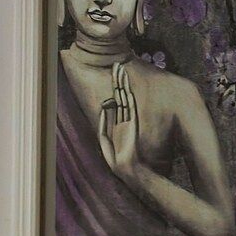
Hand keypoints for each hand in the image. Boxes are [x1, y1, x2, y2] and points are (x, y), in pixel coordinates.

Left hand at [98, 61, 139, 178]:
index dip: (116, 87)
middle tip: (118, 65)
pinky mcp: (132, 126)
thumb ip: (104, 123)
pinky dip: (128, 99)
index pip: (117, 100)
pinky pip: (129, 109)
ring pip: (125, 98)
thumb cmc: (118, 159)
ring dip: (122, 84)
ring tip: (120, 69)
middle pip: (121, 95)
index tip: (116, 74)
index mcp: (119, 122)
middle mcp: (125, 118)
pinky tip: (126, 89)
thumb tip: (104, 106)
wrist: (128, 169)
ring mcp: (129, 121)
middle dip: (119, 81)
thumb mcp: (105, 140)